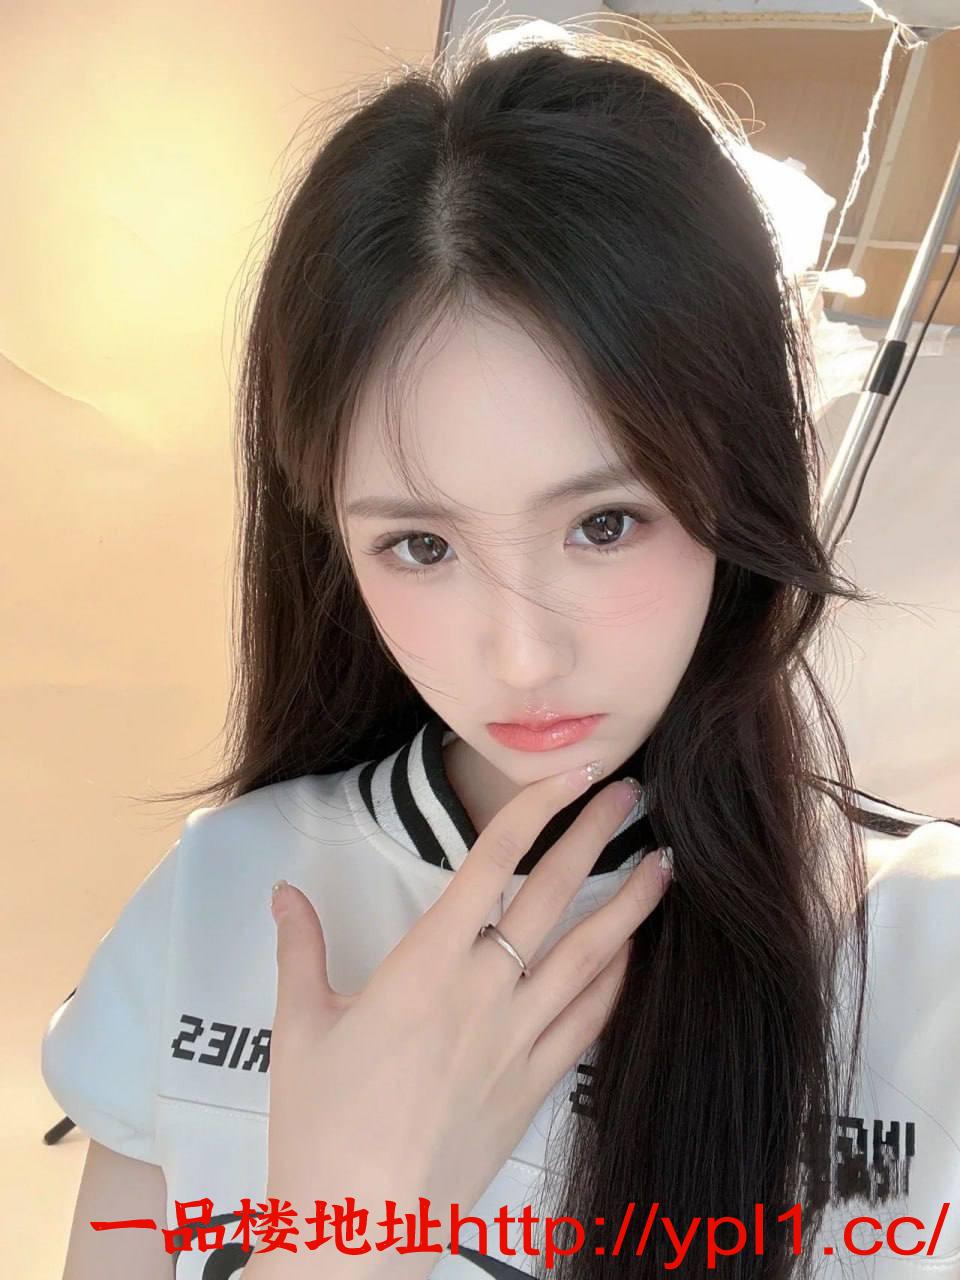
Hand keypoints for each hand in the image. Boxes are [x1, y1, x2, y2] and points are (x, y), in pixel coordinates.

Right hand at [259, 762, 671, 1277]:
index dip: (534, 811)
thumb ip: (300, 949)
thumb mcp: (300, 1027)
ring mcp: (519, 1039)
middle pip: (552, 897)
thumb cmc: (322, 1123)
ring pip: (589, 957)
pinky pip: (589, 1022)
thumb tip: (284, 891)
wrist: (361, 1226)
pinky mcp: (535, 1086)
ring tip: (666, 866)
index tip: (569, 777)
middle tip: (632, 794)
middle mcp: (484, 990)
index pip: (491, 865)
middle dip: (597, 838)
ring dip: (630, 907)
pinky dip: (617, 982)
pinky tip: (634, 956)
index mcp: (426, 964)